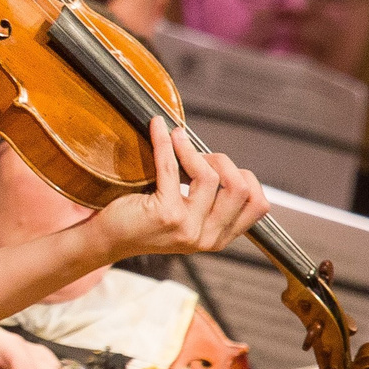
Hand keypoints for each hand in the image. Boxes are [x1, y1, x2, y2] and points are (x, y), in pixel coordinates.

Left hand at [92, 126, 268, 260]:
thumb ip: (212, 201)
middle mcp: (207, 237)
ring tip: (177, 140)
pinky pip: (172, 167)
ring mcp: (187, 227)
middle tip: (197, 155)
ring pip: (210, 177)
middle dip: (221, 162)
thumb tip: (222, 161)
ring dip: (193, 150)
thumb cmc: (147, 221)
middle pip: (240, 188)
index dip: (244, 178)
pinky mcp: (165, 214)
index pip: (258, 205)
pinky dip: (166, 142)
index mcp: (219, 239)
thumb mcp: (189, 218)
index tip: (220, 168)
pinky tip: (159, 129)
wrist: (110, 239)